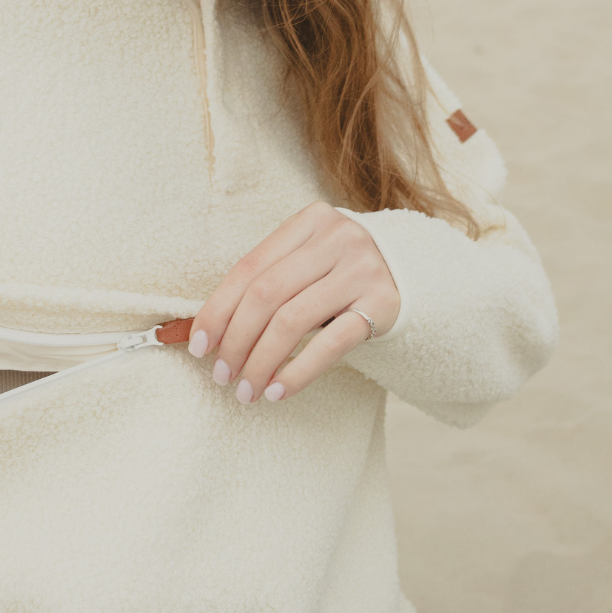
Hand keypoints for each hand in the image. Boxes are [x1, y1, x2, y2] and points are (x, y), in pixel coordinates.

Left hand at [189, 201, 399, 403]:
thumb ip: (264, 284)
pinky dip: (298, 372)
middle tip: (221, 375)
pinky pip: (331, 344)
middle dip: (236, 340)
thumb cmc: (339, 273)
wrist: (413, 274)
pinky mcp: (383, 305)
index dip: (218, 309)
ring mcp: (362, 270)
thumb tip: (201, 330)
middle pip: (267, 294)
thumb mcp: (305, 262)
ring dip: (261, 361)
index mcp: (309, 221)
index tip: (198, 345)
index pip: (249, 267)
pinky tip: (276, 391)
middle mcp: (337, 238)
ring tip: (245, 390)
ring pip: (293, 320)